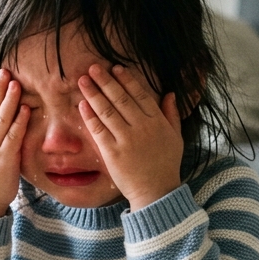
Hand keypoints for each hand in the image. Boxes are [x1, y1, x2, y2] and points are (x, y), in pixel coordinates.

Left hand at [77, 63, 183, 211]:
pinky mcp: (112, 152)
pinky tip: (82, 104)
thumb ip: (172, 114)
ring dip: (94, 94)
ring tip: (83, 80)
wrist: (156, 191)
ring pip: (107, 111)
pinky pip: (99, 130)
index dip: (126, 80)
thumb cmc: (166, 164)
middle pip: (120, 99)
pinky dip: (90, 116)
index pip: (140, 95)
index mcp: (157, 121)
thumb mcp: (176, 137)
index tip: (115, 68)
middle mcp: (141, 127)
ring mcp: (126, 139)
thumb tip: (169, 93)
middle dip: (106, 81)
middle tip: (93, 68)